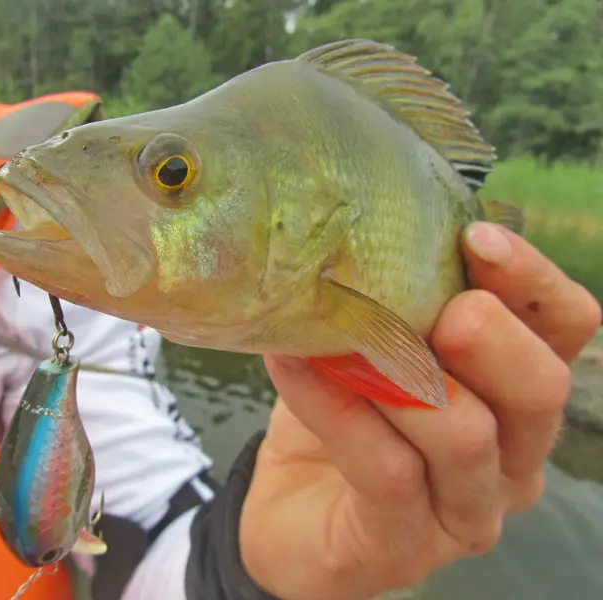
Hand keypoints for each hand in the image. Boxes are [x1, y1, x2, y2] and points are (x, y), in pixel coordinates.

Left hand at [240, 223, 601, 599]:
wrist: (282, 510)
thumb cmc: (340, 417)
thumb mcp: (370, 349)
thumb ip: (390, 305)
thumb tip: (358, 234)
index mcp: (513, 396)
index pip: (565, 330)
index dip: (533, 281)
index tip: (476, 237)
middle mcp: (511, 459)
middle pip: (542, 390)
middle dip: (490, 337)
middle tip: (436, 308)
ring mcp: (465, 512)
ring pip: (467, 435)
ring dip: (396, 373)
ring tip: (336, 333)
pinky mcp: (406, 546)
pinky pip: (387, 470)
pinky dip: (338, 409)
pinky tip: (293, 365)